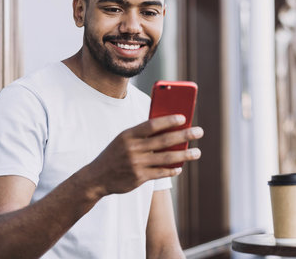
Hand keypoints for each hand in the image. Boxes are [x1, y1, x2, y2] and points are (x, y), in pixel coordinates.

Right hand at [86, 114, 202, 196]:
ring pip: (166, 158)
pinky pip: (161, 172)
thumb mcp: (123, 139)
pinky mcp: (139, 178)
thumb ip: (142, 134)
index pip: (152, 124)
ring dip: (185, 155)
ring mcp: (136, 164)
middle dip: (184, 135)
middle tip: (199, 132)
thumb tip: (169, 128)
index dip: (169, 120)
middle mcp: (132, 148)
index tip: (184, 118)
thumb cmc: (115, 153)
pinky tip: (180, 167)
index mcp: (128, 134)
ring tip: (197, 152)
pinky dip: (172, 169)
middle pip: (164, 140)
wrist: (97, 177)